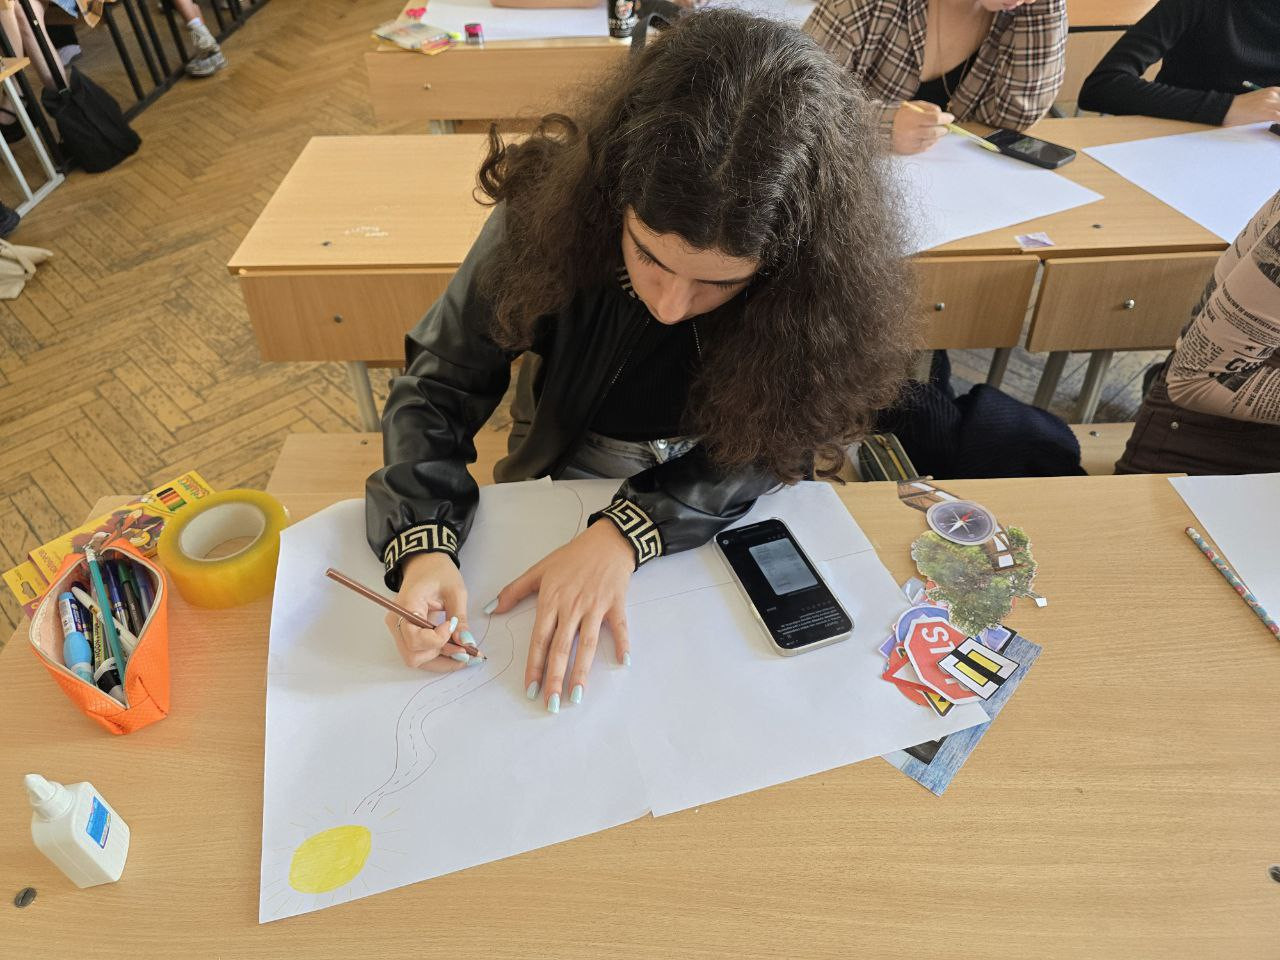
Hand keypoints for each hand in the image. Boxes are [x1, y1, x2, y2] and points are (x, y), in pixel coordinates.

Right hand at [386, 552, 475, 671]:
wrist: (426, 564)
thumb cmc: (439, 572)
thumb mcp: (455, 591)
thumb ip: (460, 618)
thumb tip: (467, 643)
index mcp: (406, 605)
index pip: (415, 637)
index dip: (437, 639)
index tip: (452, 625)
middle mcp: (397, 621)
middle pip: (413, 655)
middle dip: (440, 656)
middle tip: (464, 650)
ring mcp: (399, 630)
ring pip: (415, 659)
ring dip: (440, 661)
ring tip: (462, 652)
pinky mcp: (406, 635)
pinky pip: (419, 654)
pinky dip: (437, 658)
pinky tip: (454, 653)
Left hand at [490, 519, 633, 711]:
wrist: (606, 541)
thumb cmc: (572, 556)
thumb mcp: (540, 569)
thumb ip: (514, 590)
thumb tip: (491, 609)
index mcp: (552, 601)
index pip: (540, 639)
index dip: (534, 665)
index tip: (530, 688)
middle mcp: (572, 607)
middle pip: (561, 648)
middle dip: (555, 678)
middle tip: (551, 704)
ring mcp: (595, 607)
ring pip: (587, 644)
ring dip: (582, 671)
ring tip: (576, 696)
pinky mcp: (616, 604)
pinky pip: (619, 627)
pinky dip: (623, 644)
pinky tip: (623, 662)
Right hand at [892, 101, 952, 154]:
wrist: (883, 127)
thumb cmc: (901, 115)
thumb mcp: (914, 105)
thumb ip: (929, 108)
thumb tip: (942, 114)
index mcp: (913, 118)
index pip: (935, 119)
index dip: (945, 119)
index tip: (951, 118)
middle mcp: (912, 132)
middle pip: (935, 132)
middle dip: (943, 129)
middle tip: (945, 127)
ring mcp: (911, 143)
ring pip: (931, 141)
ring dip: (937, 136)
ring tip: (937, 132)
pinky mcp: (909, 150)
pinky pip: (925, 148)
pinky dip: (930, 143)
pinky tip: (929, 138)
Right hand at [1223, 87, 1279, 125]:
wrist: (1227, 109)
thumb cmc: (1242, 108)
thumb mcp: (1261, 101)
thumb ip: (1273, 104)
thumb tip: (1278, 113)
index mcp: (1274, 90)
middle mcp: (1274, 94)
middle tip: (1279, 118)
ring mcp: (1270, 103)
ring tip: (1278, 122)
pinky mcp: (1266, 112)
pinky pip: (1279, 117)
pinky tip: (1277, 125)